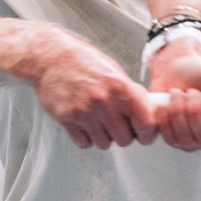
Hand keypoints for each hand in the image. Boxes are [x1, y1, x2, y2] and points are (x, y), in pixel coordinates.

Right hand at [28, 30, 158, 150]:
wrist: (52, 57)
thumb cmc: (84, 61)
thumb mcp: (115, 71)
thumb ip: (131, 93)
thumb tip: (148, 114)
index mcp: (121, 87)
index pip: (146, 124)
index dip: (147, 133)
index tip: (145, 134)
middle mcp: (104, 101)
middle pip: (125, 140)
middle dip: (123, 135)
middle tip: (118, 125)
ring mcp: (84, 111)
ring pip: (104, 144)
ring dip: (104, 136)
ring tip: (99, 120)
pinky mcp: (67, 119)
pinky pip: (84, 143)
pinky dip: (86, 137)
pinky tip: (85, 123)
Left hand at [147, 37, 200, 151]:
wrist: (176, 69)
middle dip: (196, 111)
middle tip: (194, 93)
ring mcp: (194, 141)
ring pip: (186, 139)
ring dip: (180, 110)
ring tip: (181, 94)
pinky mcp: (174, 139)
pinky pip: (169, 137)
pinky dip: (167, 115)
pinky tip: (170, 103)